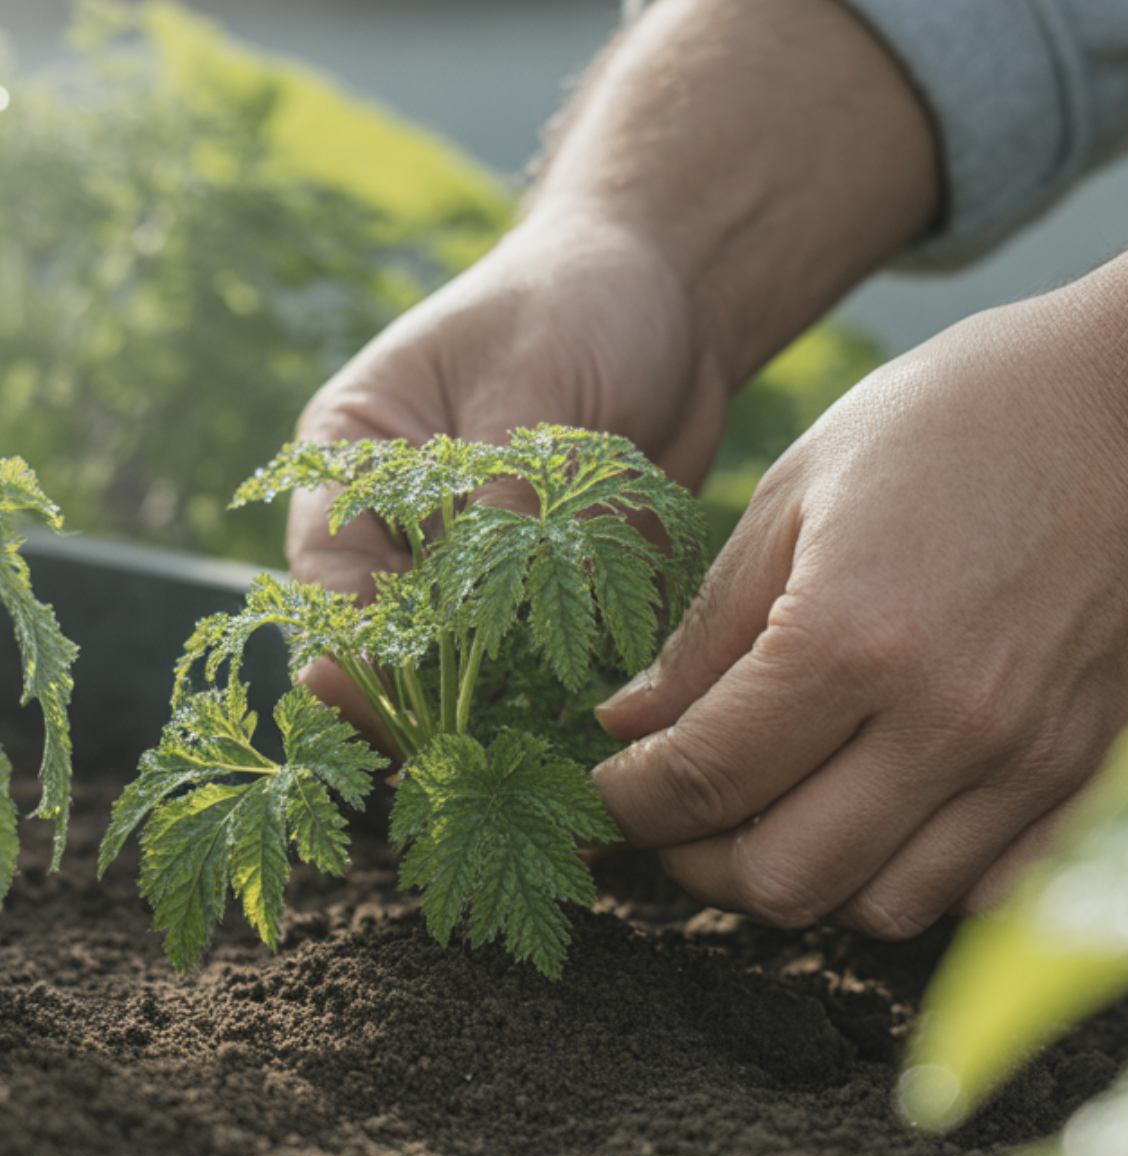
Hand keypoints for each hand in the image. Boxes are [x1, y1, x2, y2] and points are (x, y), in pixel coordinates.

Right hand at [287, 214, 727, 747]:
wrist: (671, 292)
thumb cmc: (577, 302)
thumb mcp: (530, 379)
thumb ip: (499, 491)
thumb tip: (479, 612)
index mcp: (359, 455)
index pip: (329, 569)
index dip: (351, 641)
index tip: (379, 697)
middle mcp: (407, 520)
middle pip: (391, 635)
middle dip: (421, 700)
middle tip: (456, 760)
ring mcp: (481, 560)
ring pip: (466, 663)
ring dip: (493, 711)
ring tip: (523, 764)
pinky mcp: (552, 586)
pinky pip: (544, 656)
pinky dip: (560, 693)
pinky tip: (585, 735)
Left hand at [593, 229, 1127, 937]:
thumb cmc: (964, 418)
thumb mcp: (800, 490)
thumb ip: (709, 627)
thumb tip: (633, 725)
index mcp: (851, 638)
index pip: (703, 779)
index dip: (630, 802)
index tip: (607, 789)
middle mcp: (944, 724)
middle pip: (780, 879)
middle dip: (696, 863)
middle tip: (672, 815)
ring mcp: (1025, 762)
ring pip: (876, 909)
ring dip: (798, 879)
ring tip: (767, 814)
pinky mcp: (1082, 773)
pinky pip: (975, 892)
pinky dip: (901, 876)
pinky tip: (869, 816)